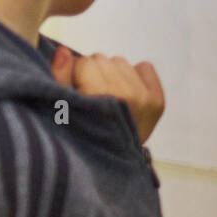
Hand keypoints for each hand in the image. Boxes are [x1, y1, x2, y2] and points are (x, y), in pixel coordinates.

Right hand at [51, 46, 165, 142]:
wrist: (110, 166)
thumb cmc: (79, 136)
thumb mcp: (59, 109)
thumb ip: (59, 77)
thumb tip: (64, 50)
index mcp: (100, 96)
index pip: (84, 62)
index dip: (74, 75)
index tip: (75, 93)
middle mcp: (126, 94)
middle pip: (101, 59)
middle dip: (92, 73)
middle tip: (90, 96)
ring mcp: (145, 98)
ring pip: (120, 61)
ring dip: (110, 74)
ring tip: (106, 96)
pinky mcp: (157, 101)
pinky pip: (145, 67)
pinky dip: (134, 75)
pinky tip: (125, 93)